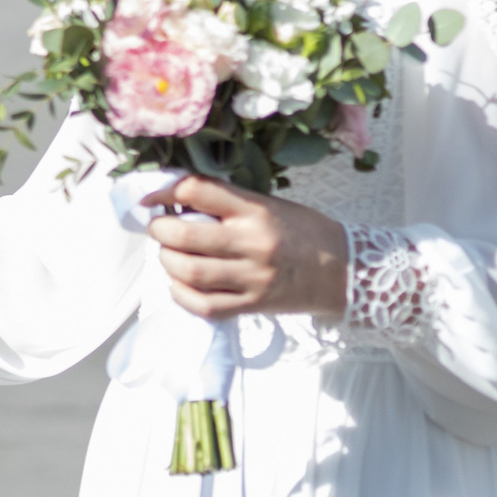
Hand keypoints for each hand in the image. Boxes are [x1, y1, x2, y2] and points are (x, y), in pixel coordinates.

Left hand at [144, 173, 349, 319]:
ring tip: (170, 255)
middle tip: (159, 228)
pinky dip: (182, 295)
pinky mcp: (253, 305)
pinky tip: (180, 284)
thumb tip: (174, 199)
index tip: (150, 198)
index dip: (164, 191)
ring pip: (189, 272)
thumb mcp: (268, 205)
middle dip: (159, 230)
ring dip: (167, 261)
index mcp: (255, 210)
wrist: (346, 271)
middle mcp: (253, 243)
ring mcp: (253, 278)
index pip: (198, 191)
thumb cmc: (303, 232)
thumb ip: (226, 203)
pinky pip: (205, 305)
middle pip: (184, 235)